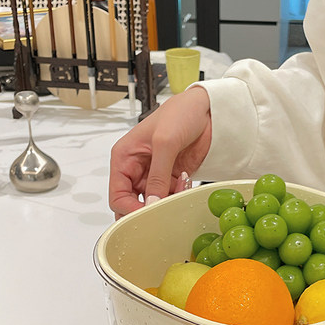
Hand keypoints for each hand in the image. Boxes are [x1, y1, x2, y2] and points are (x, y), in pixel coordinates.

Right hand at [109, 86, 211, 218]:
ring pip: (152, 203)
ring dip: (166, 202)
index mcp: (124, 158)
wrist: (207, 110)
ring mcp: (153, 175)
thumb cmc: (180, 113)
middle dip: (146, 210)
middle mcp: (135, 169)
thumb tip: (151, 202)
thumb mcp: (165, 142)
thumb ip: (157, 176)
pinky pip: (169, 197)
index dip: (129, 209)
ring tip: (180, 187)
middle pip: (131, 204)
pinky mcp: (170, 179)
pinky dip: (178, 196)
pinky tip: (185, 181)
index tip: (146, 214)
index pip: (117, 195)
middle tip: (161, 211)